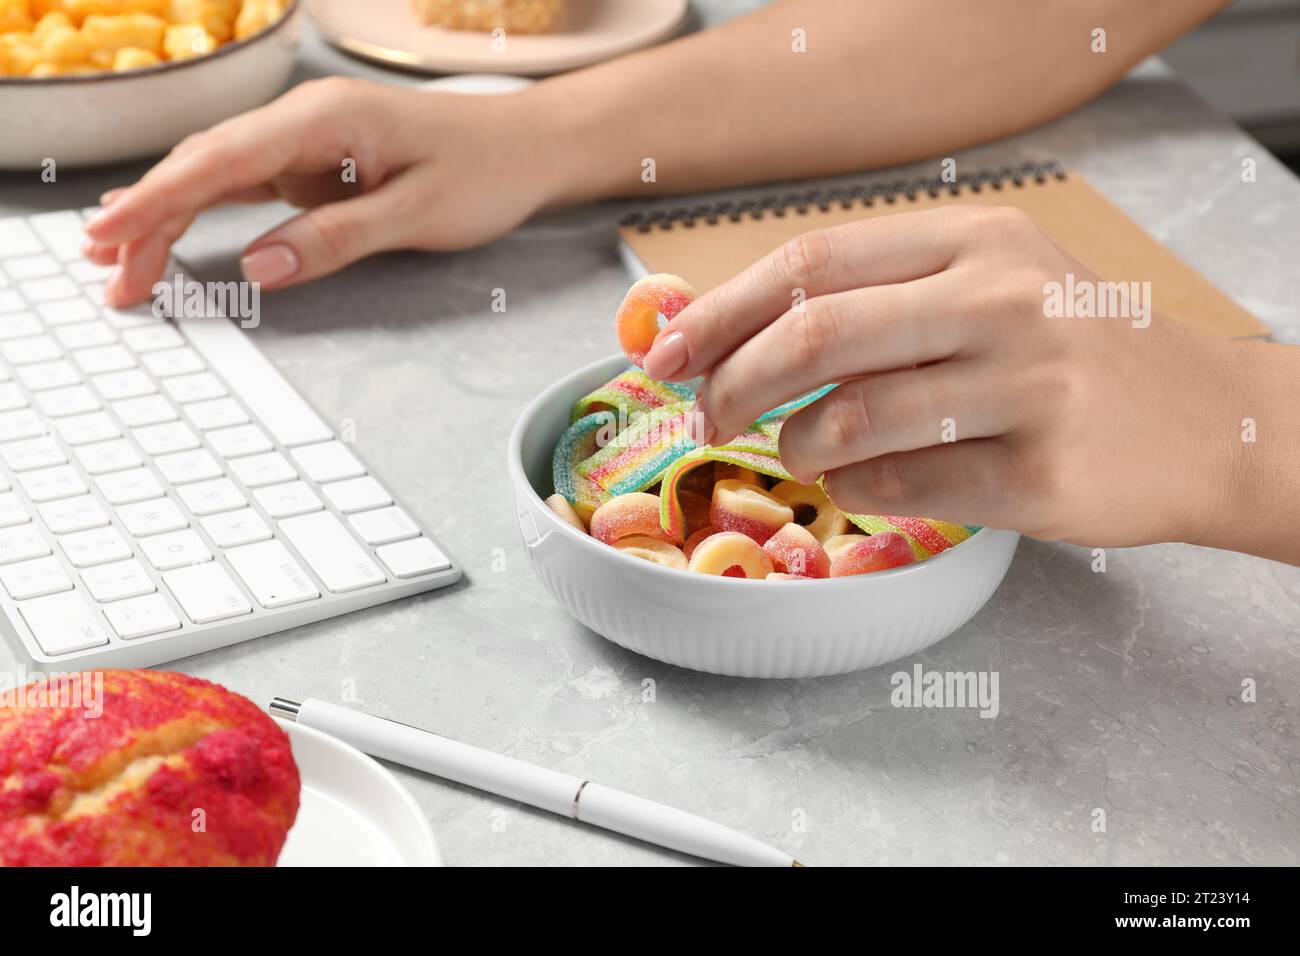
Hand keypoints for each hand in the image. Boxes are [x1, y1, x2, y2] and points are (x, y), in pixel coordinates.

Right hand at [83, 77, 562, 305]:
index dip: (158, 200)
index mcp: (324, 120)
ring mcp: (306, 139)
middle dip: (148, 217)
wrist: (528, 147)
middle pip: (204, 165)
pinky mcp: (315, 160)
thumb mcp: (416, 215)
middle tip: (108, 274)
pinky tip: (168, 227)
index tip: (111, 235)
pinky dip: (203, 207)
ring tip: (123, 263)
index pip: (220, 160)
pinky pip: (244, 182)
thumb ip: (335, 238)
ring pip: (216, 172)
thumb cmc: (485, 173)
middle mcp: (304, 120)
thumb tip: (259, 267)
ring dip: (167, 214)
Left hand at [644, 205, 1260, 551]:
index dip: (719, 312)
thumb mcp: (993, 283)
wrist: (1209, 424)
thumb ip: (878, 296)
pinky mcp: (1039, 474)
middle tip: (708, 417)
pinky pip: (897, 490)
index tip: (664, 353)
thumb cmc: (1074, 352)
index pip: (811, 264)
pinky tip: (862, 485)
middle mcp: (1003, 300)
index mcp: (976, 239)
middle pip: (814, 339)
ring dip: (796, 451)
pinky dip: (853, 494)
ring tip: (801, 455)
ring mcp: (1027, 388)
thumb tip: (729, 334)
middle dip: (732, 386)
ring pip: (847, 425)